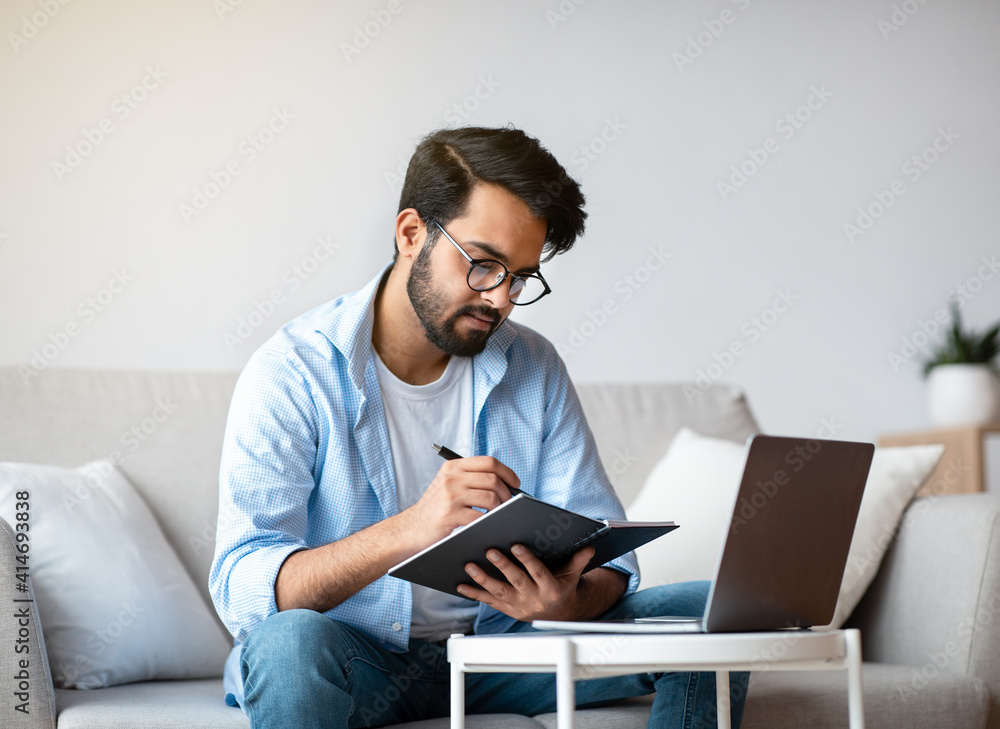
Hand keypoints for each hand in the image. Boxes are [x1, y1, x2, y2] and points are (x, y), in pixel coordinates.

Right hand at [397, 456, 519, 551]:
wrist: (412, 528)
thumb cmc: (436, 508)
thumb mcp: (448, 484)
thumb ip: (470, 478)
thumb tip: (505, 482)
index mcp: (452, 467)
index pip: (488, 462)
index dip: (507, 472)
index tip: (515, 483)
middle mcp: (451, 478)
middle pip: (492, 479)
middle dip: (506, 493)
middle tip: (509, 503)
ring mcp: (450, 496)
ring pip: (490, 498)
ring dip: (500, 508)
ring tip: (498, 514)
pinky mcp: (450, 515)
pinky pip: (480, 516)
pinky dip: (489, 521)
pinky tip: (487, 523)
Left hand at [456, 543, 595, 621]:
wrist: (557, 614)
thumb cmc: (561, 587)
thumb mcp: (572, 575)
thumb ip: (578, 560)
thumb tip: (589, 546)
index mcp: (550, 588)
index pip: (538, 573)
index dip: (528, 560)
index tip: (517, 545)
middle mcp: (533, 598)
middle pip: (516, 581)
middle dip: (503, 566)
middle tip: (490, 550)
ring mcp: (518, 605)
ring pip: (499, 591)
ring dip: (483, 579)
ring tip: (470, 565)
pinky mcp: (506, 609)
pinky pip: (488, 601)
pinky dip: (474, 594)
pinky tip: (461, 585)